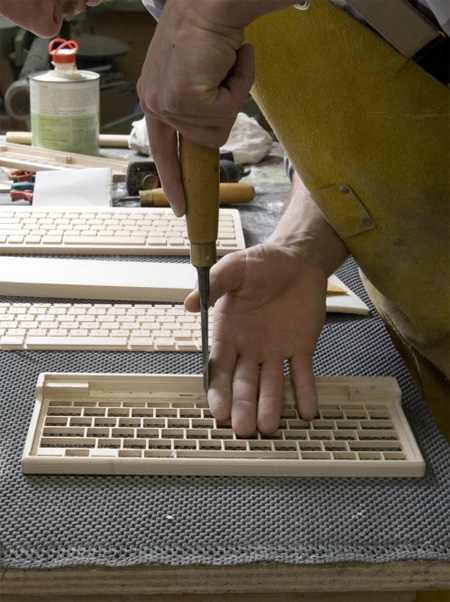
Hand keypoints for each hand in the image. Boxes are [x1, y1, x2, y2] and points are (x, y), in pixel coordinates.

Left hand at [137, 0, 254, 215]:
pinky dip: (239, 86)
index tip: (180, 207)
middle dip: (225, 110)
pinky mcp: (185, 100)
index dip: (173, 180)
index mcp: (153, 98)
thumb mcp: (195, 76)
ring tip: (224, 64)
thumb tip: (211, 133)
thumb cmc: (208, 31)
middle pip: (204, 141)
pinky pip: (228, 114)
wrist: (212, 0)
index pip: (161, 150)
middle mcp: (154, 103)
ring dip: (233, 96)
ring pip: (218, 130)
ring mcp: (167, 103)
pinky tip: (230, 60)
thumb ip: (195, 107)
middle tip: (223, 75)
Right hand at [185, 244, 327, 436]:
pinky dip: (305, 393)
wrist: (297, 259)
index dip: (219, 389)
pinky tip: (307, 412)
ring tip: (269, 426)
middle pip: (243, 383)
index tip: (218, 409)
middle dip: (242, 405)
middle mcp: (249, 348)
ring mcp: (275, 351)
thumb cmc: (262, 263)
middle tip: (243, 428)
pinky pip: (302, 374)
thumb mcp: (234, 268)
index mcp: (228, 332)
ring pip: (271, 385)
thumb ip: (214, 284)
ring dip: (270, 405)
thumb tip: (189, 303)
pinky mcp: (301, 348)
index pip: (219, 367)